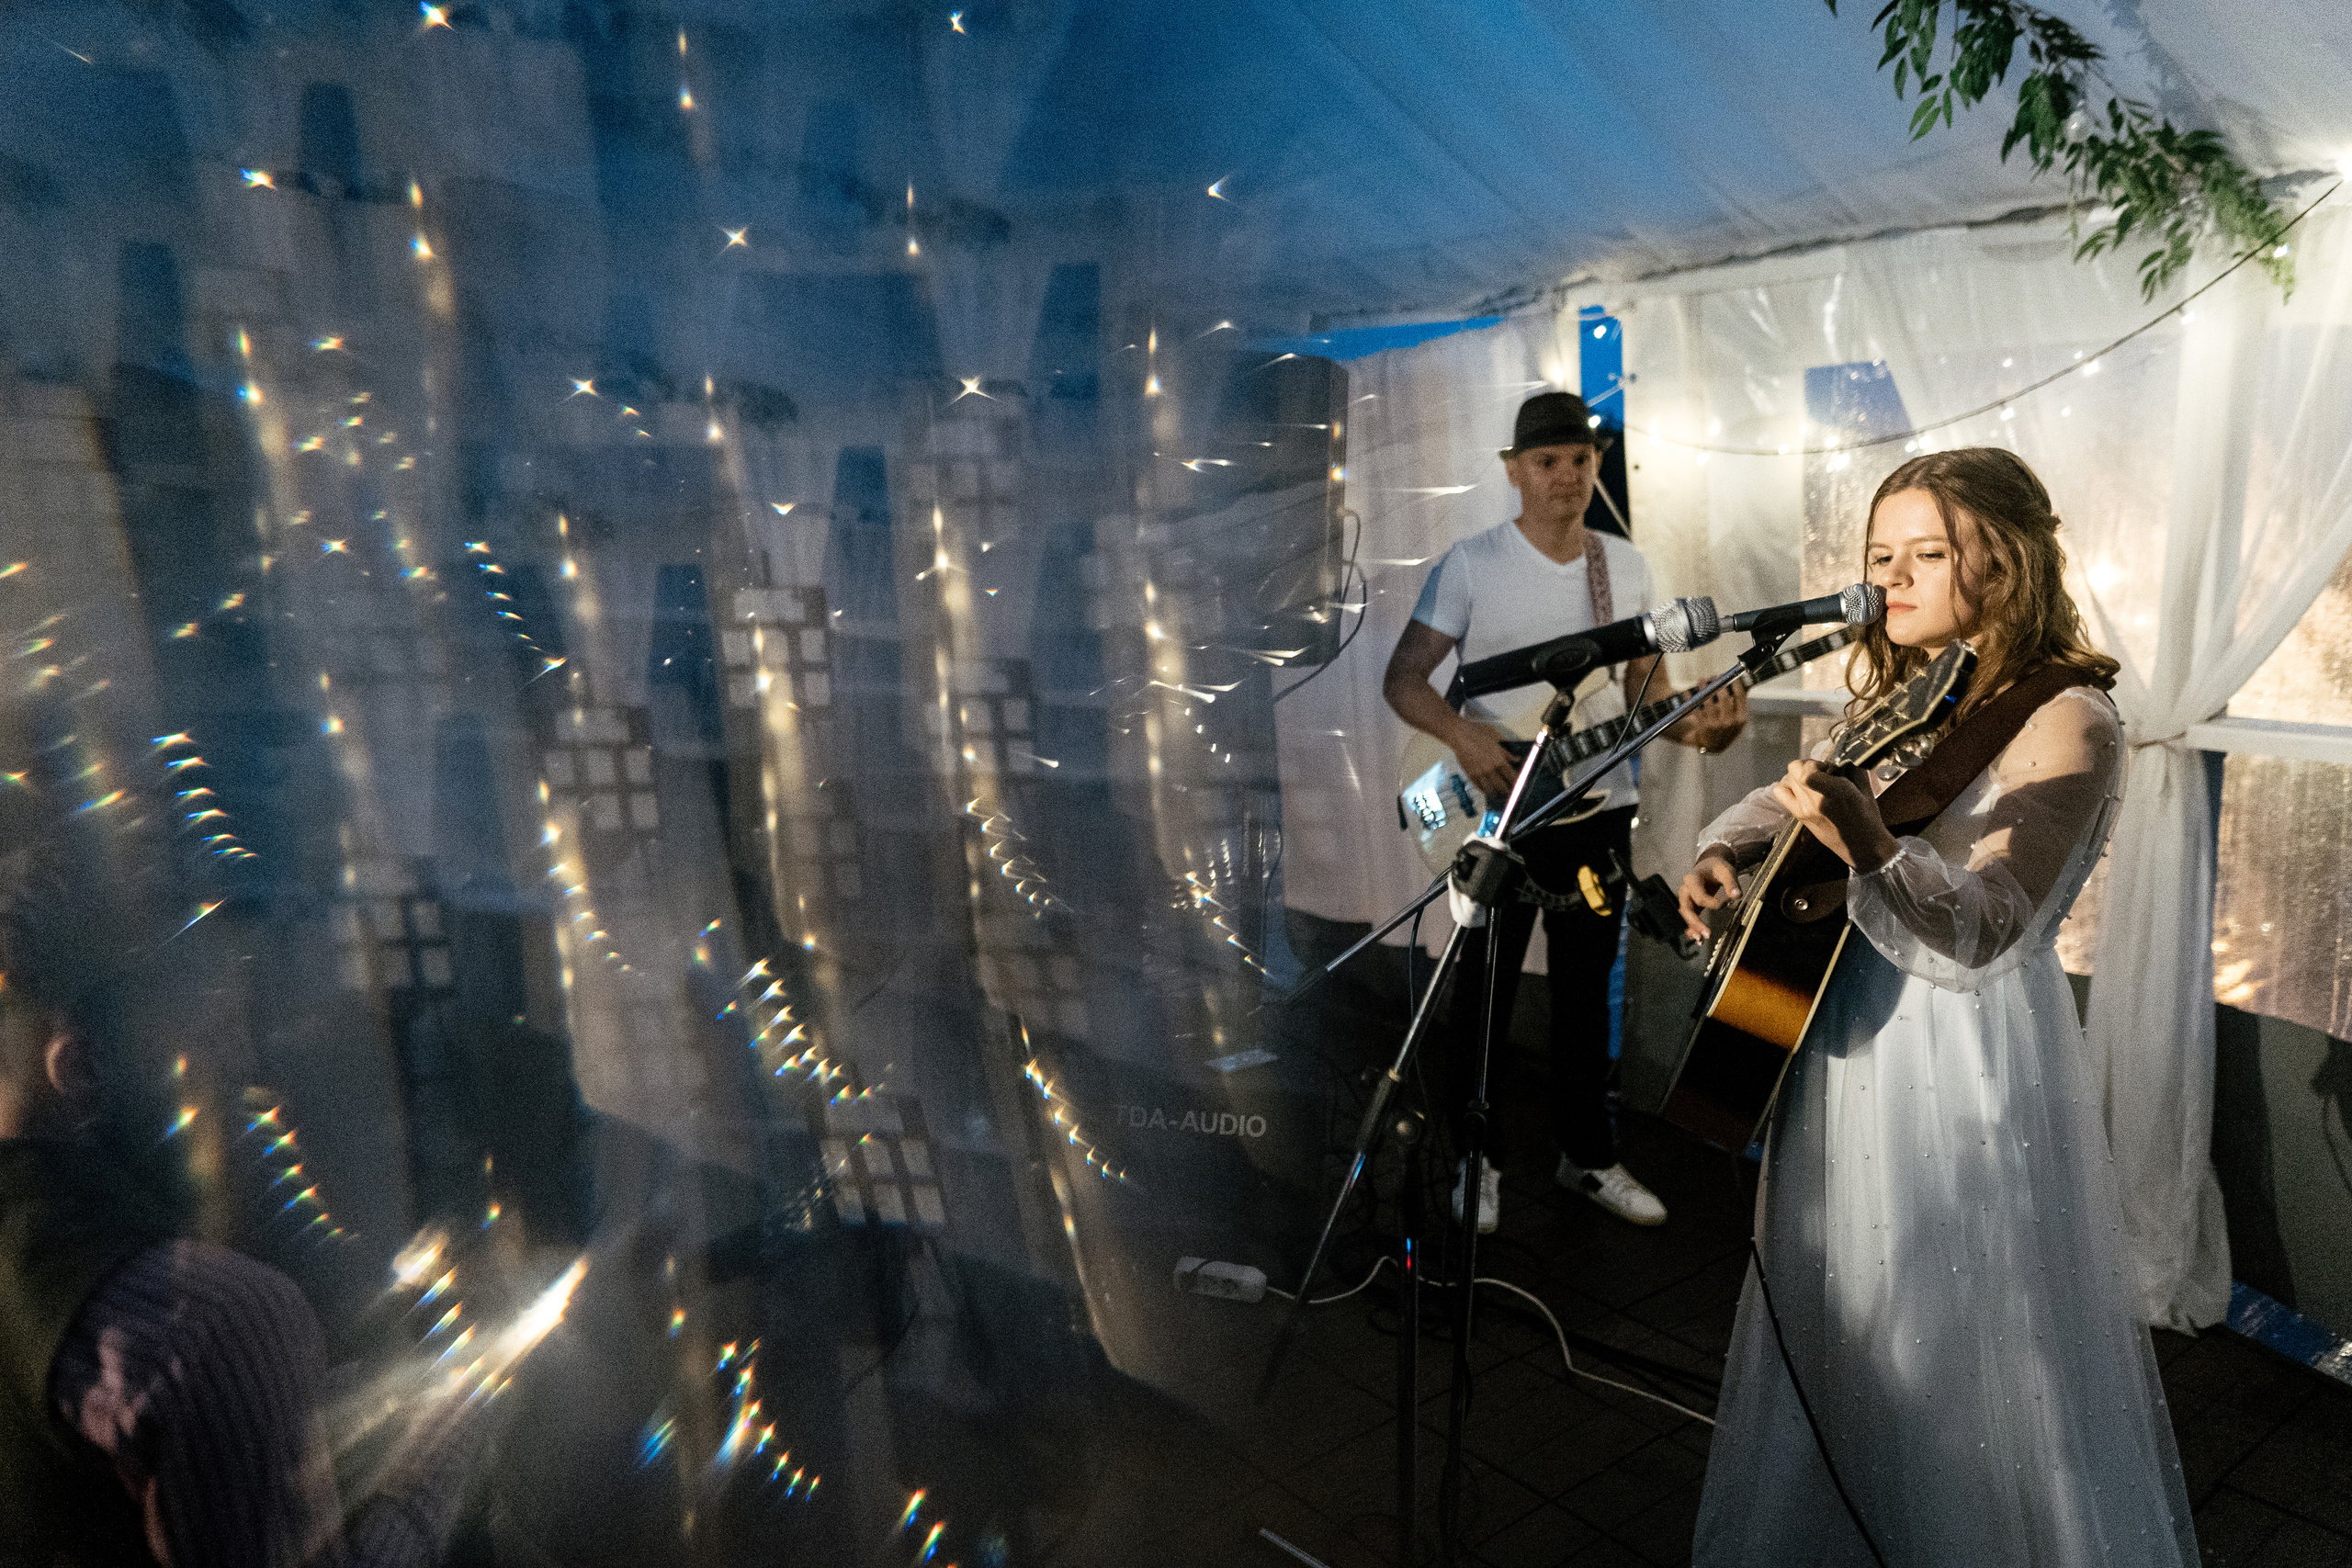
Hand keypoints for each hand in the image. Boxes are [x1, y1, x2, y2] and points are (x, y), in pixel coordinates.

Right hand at [1452, 724, 1517, 798]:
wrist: (1460, 735)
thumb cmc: (1479, 733)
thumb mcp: (1496, 739)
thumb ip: (1506, 752)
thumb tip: (1516, 758)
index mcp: (1499, 760)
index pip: (1511, 776)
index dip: (1517, 783)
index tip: (1520, 787)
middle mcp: (1490, 769)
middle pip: (1502, 785)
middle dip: (1508, 792)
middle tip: (1511, 794)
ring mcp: (1480, 773)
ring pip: (1491, 789)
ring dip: (1497, 794)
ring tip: (1500, 796)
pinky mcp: (1470, 774)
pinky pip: (1479, 786)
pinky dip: (1484, 790)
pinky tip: (1487, 791)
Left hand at [1669, 685, 1747, 752]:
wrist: (1713, 746)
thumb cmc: (1726, 729)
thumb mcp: (1737, 721)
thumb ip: (1740, 705)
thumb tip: (1740, 683)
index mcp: (1741, 719)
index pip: (1740, 696)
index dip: (1735, 684)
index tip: (1731, 676)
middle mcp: (1729, 722)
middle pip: (1724, 696)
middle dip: (1718, 684)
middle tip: (1714, 678)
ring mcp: (1716, 724)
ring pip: (1708, 701)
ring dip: (1704, 687)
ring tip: (1701, 680)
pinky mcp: (1703, 726)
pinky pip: (1695, 708)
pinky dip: (1690, 698)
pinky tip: (1688, 692)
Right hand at [1677, 850, 1740, 940]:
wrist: (1710, 866)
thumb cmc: (1718, 868)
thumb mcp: (1726, 871)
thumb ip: (1731, 883)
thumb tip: (1736, 896)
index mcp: (1692, 879)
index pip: (1699, 896)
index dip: (1712, 903)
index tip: (1727, 904)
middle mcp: (1686, 889)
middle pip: (1686, 908)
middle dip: (1695, 922)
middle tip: (1707, 934)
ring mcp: (1686, 898)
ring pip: (1685, 915)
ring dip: (1692, 928)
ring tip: (1700, 940)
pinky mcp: (1691, 905)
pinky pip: (1688, 918)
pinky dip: (1692, 928)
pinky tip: (1699, 939)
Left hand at [1769, 760, 1897, 870]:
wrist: (1862, 847)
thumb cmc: (1867, 818)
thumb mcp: (1865, 788)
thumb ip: (1851, 769)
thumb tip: (1840, 759)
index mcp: (1835, 793)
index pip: (1806, 771)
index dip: (1815, 763)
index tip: (1827, 767)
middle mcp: (1815, 802)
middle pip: (1794, 770)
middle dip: (1808, 766)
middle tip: (1822, 773)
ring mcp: (1804, 810)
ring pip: (1787, 779)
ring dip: (1799, 776)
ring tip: (1814, 782)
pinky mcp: (1799, 817)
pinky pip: (1781, 793)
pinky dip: (1788, 786)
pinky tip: (1803, 790)